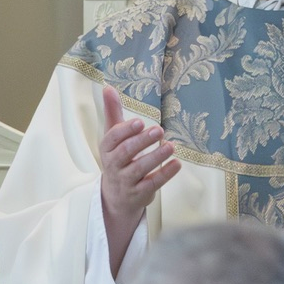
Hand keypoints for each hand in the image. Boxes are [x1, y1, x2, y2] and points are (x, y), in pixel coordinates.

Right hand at [100, 85, 180, 275]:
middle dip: (141, 141)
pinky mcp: (139, 194)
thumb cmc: (117, 158)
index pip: (112, 139)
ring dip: (156, 157)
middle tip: (158, 130)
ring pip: (139, 169)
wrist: (116, 197)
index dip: (125, 131)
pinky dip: (165, 174)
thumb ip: (113, 113)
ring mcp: (125, 181)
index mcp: (106, 149)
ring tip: (171, 146)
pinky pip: (152, 184)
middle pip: (125, 153)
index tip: (140, 122)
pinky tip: (177, 164)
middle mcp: (113, 166)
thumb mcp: (113, 137)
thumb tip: (107, 87)